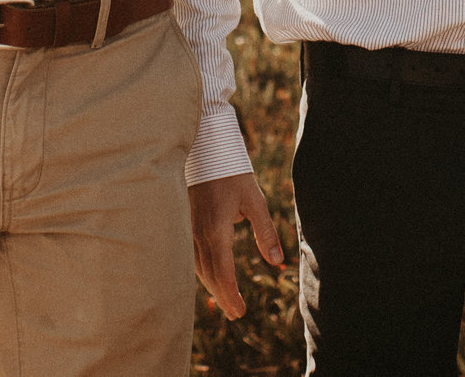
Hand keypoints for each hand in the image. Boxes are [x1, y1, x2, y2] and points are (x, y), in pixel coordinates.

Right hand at [190, 171, 284, 319]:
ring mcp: (190, 228)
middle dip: (222, 296)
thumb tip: (277, 261)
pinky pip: (192, 255)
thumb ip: (265, 231)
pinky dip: (202, 271)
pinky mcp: (187, 223)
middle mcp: (199, 233)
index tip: (240, 312)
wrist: (205, 149)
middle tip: (235, 314)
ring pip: (198, 266)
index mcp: (217, 230)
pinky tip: (210, 275)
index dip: (230, 295)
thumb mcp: (255, 200)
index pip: (222, 272)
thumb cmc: (232, 173)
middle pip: (209, 275)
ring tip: (225, 301)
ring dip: (211, 286)